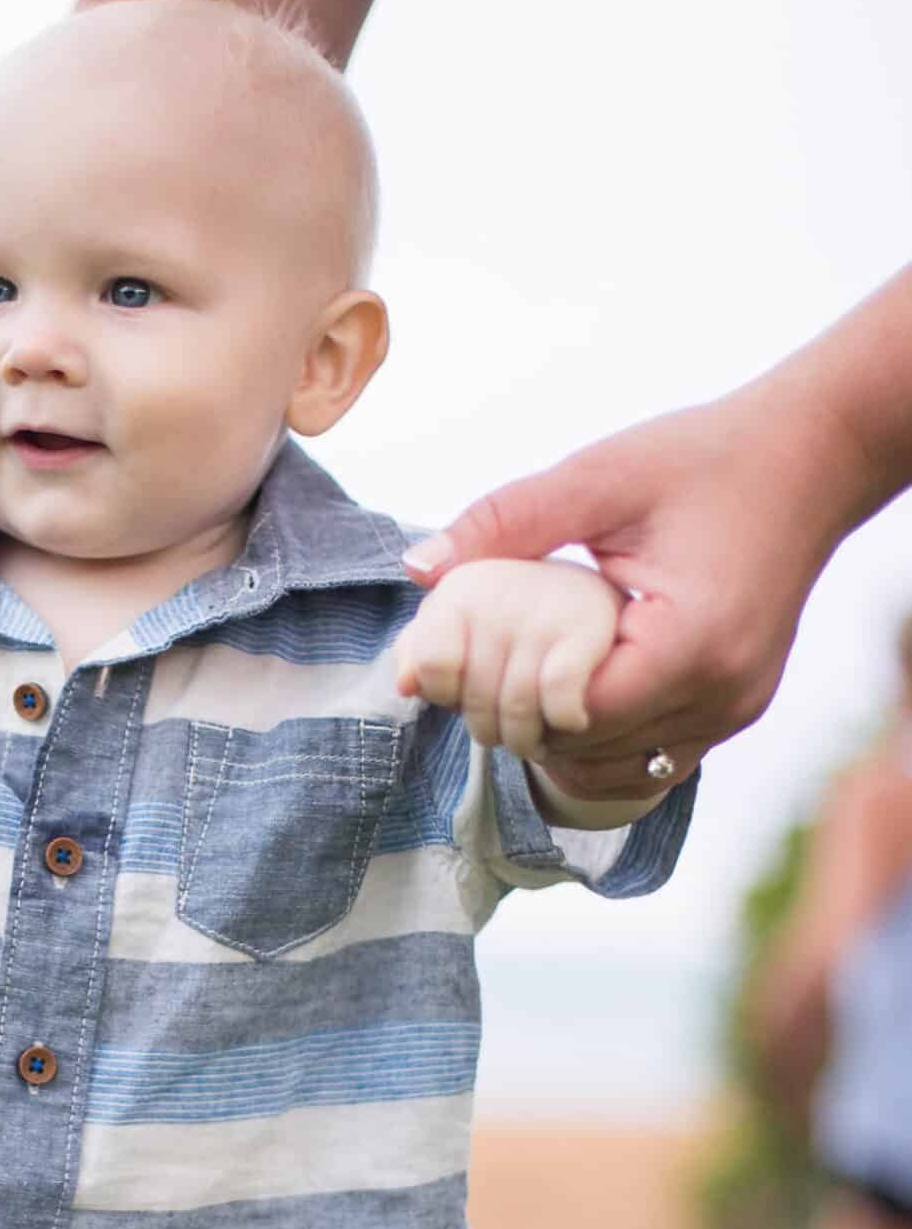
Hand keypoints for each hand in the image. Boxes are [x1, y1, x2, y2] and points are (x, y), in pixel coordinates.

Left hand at [402, 384, 854, 800]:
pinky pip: (648, 760)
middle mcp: (722, 695)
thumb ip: (507, 524)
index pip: (571, 713)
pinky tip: (560, 697)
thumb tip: (417, 568)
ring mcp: (734, 712)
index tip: (467, 658)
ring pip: (613, 770)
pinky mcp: (734, 711)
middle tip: (470, 672)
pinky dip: (595, 742)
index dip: (507, 696)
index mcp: (692, 643)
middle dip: (518, 719)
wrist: (811, 460)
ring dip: (554, 739)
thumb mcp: (600, 477)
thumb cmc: (707, 459)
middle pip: (586, 751)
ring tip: (515, 680)